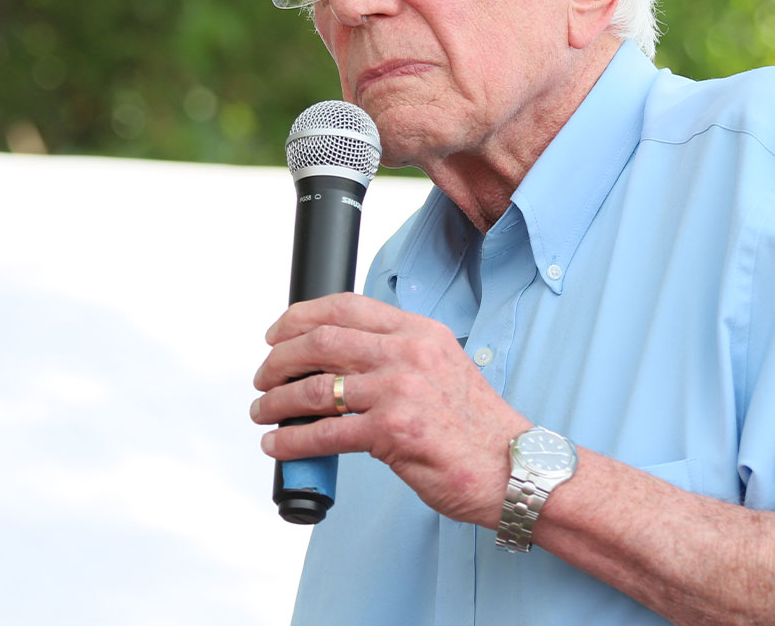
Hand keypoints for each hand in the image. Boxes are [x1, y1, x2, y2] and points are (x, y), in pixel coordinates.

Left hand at [250, 292, 530, 527]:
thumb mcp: (442, 366)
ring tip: (263, 411)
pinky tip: (279, 445)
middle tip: (264, 375)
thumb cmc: (475, 426)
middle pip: (321, 341)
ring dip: (276, 401)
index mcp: (420, 331)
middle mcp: (409, 353)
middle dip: (279, 359)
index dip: (300, 317)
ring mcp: (400, 390)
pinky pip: (324, 433)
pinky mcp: (392, 431)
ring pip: (315, 388)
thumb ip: (397, 354)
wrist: (511, 468)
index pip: (346, 307)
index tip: (277, 333)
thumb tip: (339, 360)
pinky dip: (292, 441)